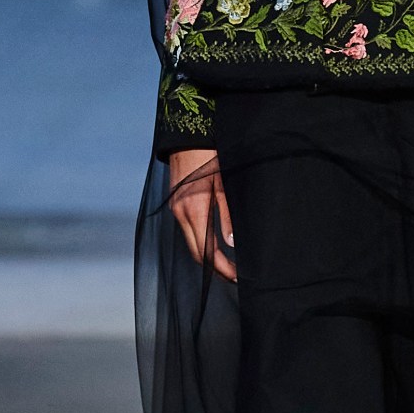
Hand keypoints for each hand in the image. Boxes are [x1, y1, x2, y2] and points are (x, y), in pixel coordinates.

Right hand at [167, 148, 236, 281]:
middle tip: (236, 275)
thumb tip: (231, 245)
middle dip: (215, 269)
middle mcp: (180, 214)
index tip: (238, 277)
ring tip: (228, 263)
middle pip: (196, 254)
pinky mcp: (176, 204)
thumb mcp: (224, 184)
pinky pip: (187, 232)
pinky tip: (214, 244)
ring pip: (190, 244)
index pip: (207, 252)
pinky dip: (200, 243)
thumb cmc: (210, 156)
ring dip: (207, 258)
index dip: (222, 268)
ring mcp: (175, 210)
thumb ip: (227, 216)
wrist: (187, 135)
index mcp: (194, 210)